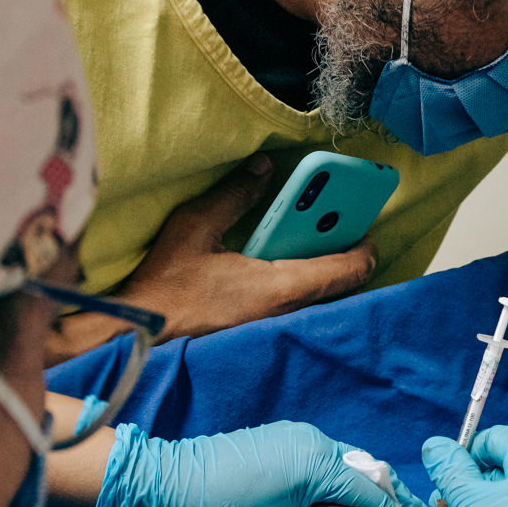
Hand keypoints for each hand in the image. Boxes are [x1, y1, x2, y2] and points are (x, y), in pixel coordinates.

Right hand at [48, 153, 377, 361]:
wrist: (137, 338)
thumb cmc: (164, 289)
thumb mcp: (195, 229)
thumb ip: (233, 197)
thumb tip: (263, 169)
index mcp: (279, 287)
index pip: (343, 271)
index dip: (364, 251)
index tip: (370, 233)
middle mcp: (285, 314)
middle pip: (336, 288)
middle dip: (345, 257)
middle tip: (343, 230)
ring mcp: (272, 329)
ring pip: (316, 301)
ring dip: (323, 274)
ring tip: (315, 244)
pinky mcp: (257, 335)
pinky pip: (295, 311)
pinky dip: (301, 288)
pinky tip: (283, 270)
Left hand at [91, 420, 427, 506]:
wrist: (161, 483)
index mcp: (319, 460)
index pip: (373, 492)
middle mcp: (313, 440)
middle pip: (360, 476)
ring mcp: (292, 437)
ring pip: (337, 471)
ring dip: (347, 499)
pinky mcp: (274, 443)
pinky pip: (315, 466)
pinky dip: (325, 489)